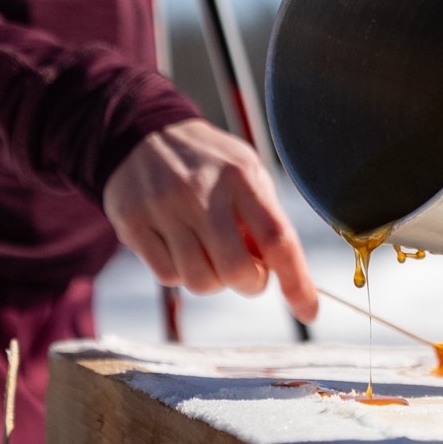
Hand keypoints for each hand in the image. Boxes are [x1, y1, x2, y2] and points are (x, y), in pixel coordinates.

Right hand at [103, 118, 317, 322]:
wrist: (142, 133)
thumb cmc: (207, 162)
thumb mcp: (245, 172)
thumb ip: (265, 218)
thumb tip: (278, 273)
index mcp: (240, 176)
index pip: (276, 238)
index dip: (296, 281)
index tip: (308, 310)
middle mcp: (201, 191)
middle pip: (236, 270)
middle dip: (250, 282)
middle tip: (247, 270)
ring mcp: (164, 208)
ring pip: (200, 281)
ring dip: (213, 280)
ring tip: (209, 252)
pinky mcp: (134, 224)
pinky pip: (168, 276)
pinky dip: (180, 272)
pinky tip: (179, 246)